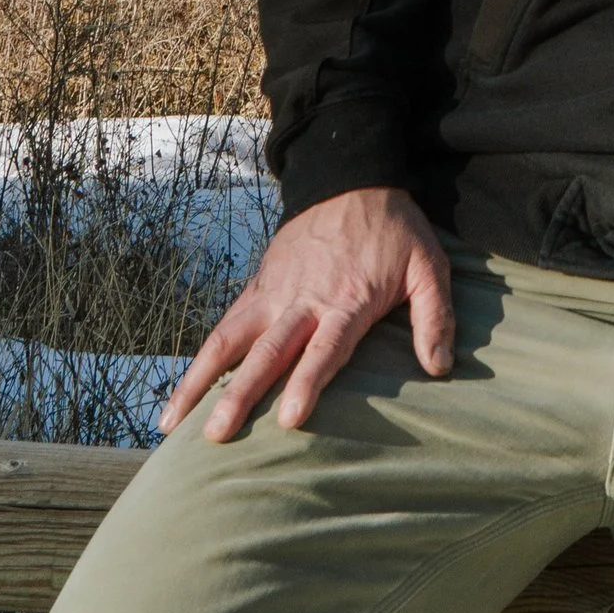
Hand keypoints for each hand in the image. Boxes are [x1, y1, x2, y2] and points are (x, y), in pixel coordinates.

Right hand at [161, 185, 454, 442]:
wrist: (351, 177)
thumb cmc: (395, 230)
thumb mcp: (429, 265)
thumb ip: (435, 317)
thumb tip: (440, 368)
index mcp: (347, 301)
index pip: (325, 349)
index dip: (307, 383)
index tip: (289, 419)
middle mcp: (303, 301)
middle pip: (269, 353)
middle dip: (241, 395)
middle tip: (217, 435)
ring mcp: (274, 293)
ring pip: (230, 340)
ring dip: (201, 381)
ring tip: (173, 423)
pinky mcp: (258, 287)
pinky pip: (224, 326)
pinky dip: (199, 360)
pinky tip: (180, 394)